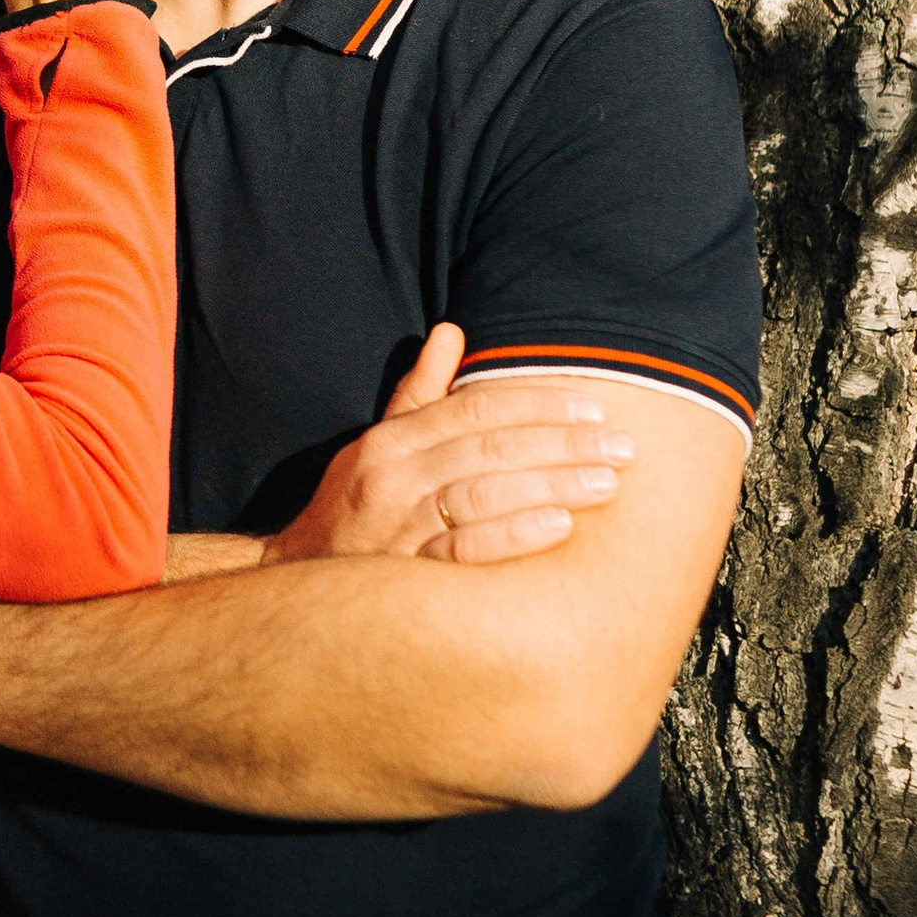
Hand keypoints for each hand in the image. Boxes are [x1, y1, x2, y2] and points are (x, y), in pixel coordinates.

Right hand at [263, 324, 635, 565]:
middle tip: (621, 446)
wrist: (295, 584)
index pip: (474, 408)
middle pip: (491, 448)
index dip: (537, 404)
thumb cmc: (351, 509)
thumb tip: (451, 333)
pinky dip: (514, 535)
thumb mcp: (376, 444)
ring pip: (485, 495)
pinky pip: (466, 551)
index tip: (591, 408)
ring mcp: (398, 528)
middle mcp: (393, 478)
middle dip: (563, 444)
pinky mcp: (406, 577)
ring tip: (606, 484)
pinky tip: (559, 527)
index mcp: (391, 442)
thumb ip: (419, 395)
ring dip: (552, 486)